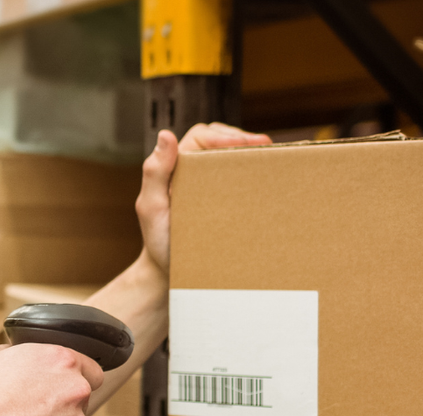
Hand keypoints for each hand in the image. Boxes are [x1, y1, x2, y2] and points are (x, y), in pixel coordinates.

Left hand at [137, 123, 271, 272]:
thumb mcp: (152, 208)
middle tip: (267, 147)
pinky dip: (252, 174)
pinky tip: (267, 179)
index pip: (201, 137)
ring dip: (249, 153)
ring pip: (230, 157)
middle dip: (242, 139)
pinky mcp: (221, 201)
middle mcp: (191, 172)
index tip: (247, 143)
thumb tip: (165, 135)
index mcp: (175, 168)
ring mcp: (207, 186)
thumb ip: (154, 173)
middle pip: (218, 141)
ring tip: (271, 157)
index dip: (224, 135)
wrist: (169, 273)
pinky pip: (237, 180)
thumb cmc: (159, 242)